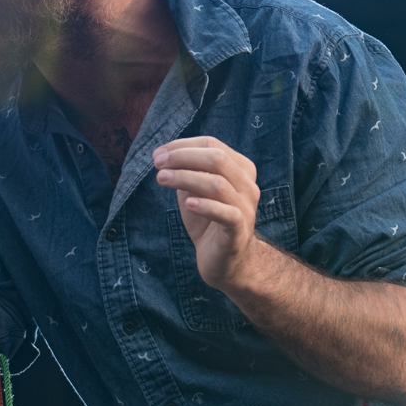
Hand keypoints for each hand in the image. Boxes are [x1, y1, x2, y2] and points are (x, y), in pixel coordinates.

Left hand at [153, 137, 261, 291]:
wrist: (225, 261)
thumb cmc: (208, 221)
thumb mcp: (195, 191)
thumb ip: (185, 172)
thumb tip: (162, 156)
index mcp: (240, 169)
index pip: (212, 144)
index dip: (182, 146)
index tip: (157, 154)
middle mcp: (247, 185)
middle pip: (217, 158)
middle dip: (183, 157)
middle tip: (157, 164)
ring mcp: (246, 208)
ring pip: (218, 184)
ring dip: (186, 178)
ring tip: (161, 178)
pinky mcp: (239, 231)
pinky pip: (226, 214)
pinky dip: (205, 206)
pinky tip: (188, 204)